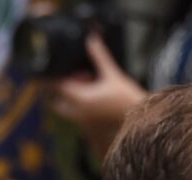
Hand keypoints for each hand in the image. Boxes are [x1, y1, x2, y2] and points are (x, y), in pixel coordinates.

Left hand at [47, 33, 146, 157]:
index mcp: (80, 99)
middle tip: (65, 81)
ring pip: (66, 112)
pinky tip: (91, 100)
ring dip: (68, 100)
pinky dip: (78, 108)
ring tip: (83, 89)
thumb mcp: (113, 74)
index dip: (52, 78)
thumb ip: (99, 57)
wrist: (141, 123)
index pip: (57, 86)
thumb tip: (91, 39)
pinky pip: (77, 118)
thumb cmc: (128, 99)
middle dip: (56, 92)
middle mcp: (79, 113)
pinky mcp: (92, 129)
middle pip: (56, 104)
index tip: (50, 71)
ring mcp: (84, 123)